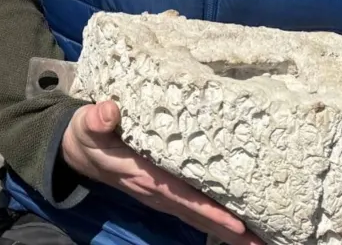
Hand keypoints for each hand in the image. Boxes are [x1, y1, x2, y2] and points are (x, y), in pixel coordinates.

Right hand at [61, 100, 260, 244]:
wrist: (78, 152)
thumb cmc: (87, 135)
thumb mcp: (86, 124)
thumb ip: (97, 119)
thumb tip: (109, 110)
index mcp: (143, 175)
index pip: (182, 196)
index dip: (208, 210)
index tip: (237, 223)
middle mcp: (156, 192)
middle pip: (198, 215)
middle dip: (230, 231)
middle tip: (263, 242)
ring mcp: (161, 196)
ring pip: (199, 217)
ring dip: (228, 231)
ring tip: (260, 240)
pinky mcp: (164, 193)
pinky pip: (194, 210)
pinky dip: (217, 221)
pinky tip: (239, 225)